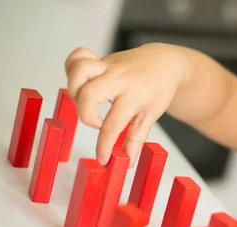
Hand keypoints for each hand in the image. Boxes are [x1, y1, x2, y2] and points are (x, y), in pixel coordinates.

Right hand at [64, 43, 184, 165]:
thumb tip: (127, 160)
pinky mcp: (100, 59)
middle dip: (86, 115)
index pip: (113, 124)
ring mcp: (107, 66)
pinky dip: (71, 68)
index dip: (104, 145)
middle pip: (88, 94)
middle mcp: (118, 78)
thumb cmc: (159, 88)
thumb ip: (136, 138)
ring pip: (79, 70)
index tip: (102, 158)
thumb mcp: (151, 115)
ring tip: (86, 103)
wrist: (165, 62)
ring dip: (74, 90)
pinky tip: (81, 83)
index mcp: (133, 95)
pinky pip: (77, 56)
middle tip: (98, 123)